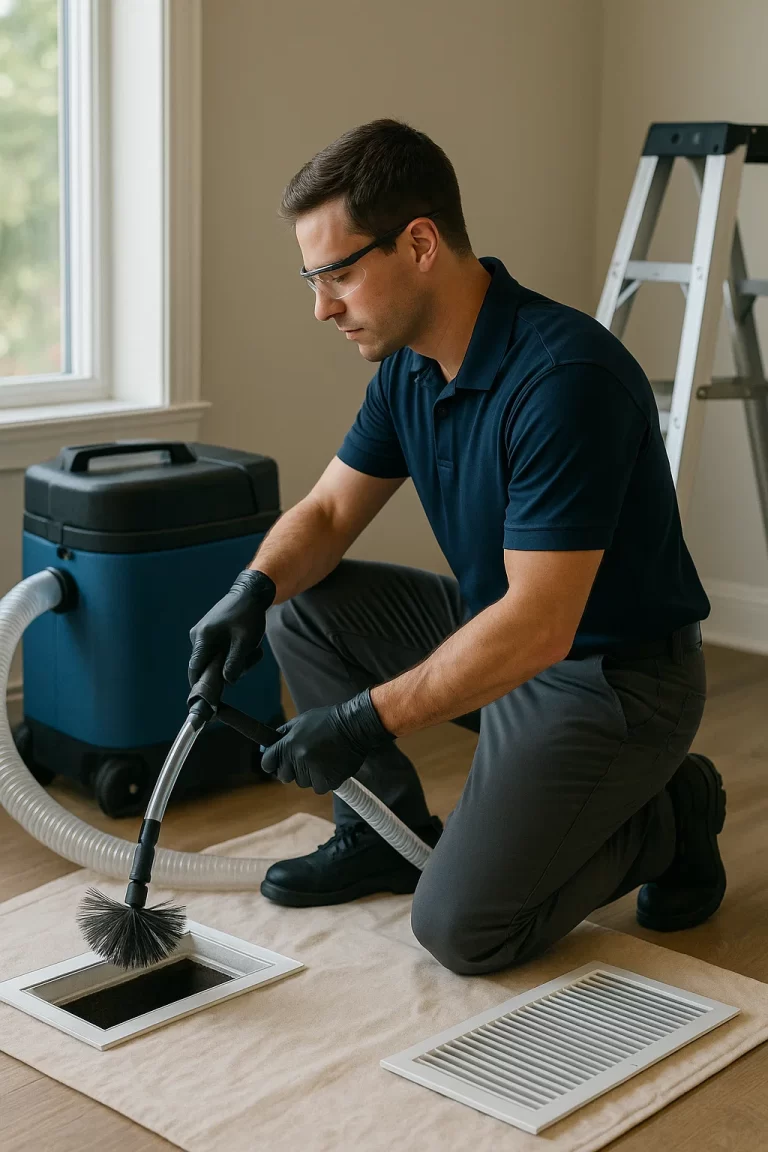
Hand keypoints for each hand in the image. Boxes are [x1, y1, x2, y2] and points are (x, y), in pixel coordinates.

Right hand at [188, 569, 275, 685]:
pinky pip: (219, 651)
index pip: (195, 668)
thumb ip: (235, 663)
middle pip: (207, 665)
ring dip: (234, 660)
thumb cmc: (248, 615)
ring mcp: (203, 634)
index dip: (201, 684)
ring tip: (253, 649)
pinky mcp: (210, 633)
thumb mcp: (245, 641)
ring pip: (215, 659)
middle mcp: (198, 636)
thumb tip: (228, 682)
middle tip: (249, 659)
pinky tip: (247, 645)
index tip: (211, 696)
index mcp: (203, 637)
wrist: (250, 593)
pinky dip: (233, 653)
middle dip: (227, 669)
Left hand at [260, 689, 393, 793]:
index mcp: (289, 744)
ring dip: (309, 775)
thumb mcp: (300, 721)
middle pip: (283, 776)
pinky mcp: (327, 781)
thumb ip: (283, 734)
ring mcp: (312, 772)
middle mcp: (298, 759)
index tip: (276, 763)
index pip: (267, 763)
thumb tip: (268, 745)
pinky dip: (323, 780)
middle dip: (291, 770)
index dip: (272, 763)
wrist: (354, 726)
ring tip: (322, 759)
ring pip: (302, 782)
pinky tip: (331, 766)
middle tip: (304, 759)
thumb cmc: (327, 721)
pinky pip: (318, 788)